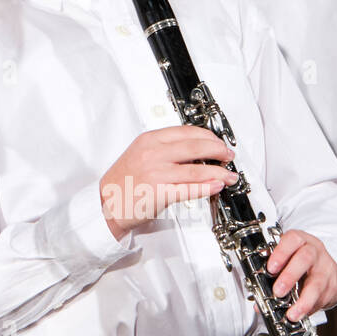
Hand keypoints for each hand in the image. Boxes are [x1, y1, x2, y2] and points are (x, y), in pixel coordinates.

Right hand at [99, 125, 236, 239]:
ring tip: (229, 175)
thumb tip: (196, 150)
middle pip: (195, 147)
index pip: (186, 132)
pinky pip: (190, 189)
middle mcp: (152, 153)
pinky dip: (207, 187)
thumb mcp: (140, 153)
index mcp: (149, 139)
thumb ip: (165, 149)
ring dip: (219, 172)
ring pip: (196, 170)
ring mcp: (155, 172)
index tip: (218, 142)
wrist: (106, 203)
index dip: (208, 136)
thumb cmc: (124, 180)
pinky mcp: (158, 192)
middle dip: (218, 151)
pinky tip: (217, 186)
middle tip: (228, 156)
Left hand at [265, 229, 336, 321]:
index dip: (281, 253)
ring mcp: (325, 269)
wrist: (329, 270)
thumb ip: (274, 269)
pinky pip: (321, 298)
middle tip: (277, 291)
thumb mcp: (289, 257)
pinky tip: (300, 314)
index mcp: (300, 241)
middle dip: (289, 276)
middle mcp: (314, 252)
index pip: (292, 240)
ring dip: (302, 300)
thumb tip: (258, 293)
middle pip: (304, 259)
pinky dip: (309, 308)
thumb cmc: (302, 262)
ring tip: (291, 313)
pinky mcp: (333, 286)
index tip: (270, 268)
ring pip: (316, 283)